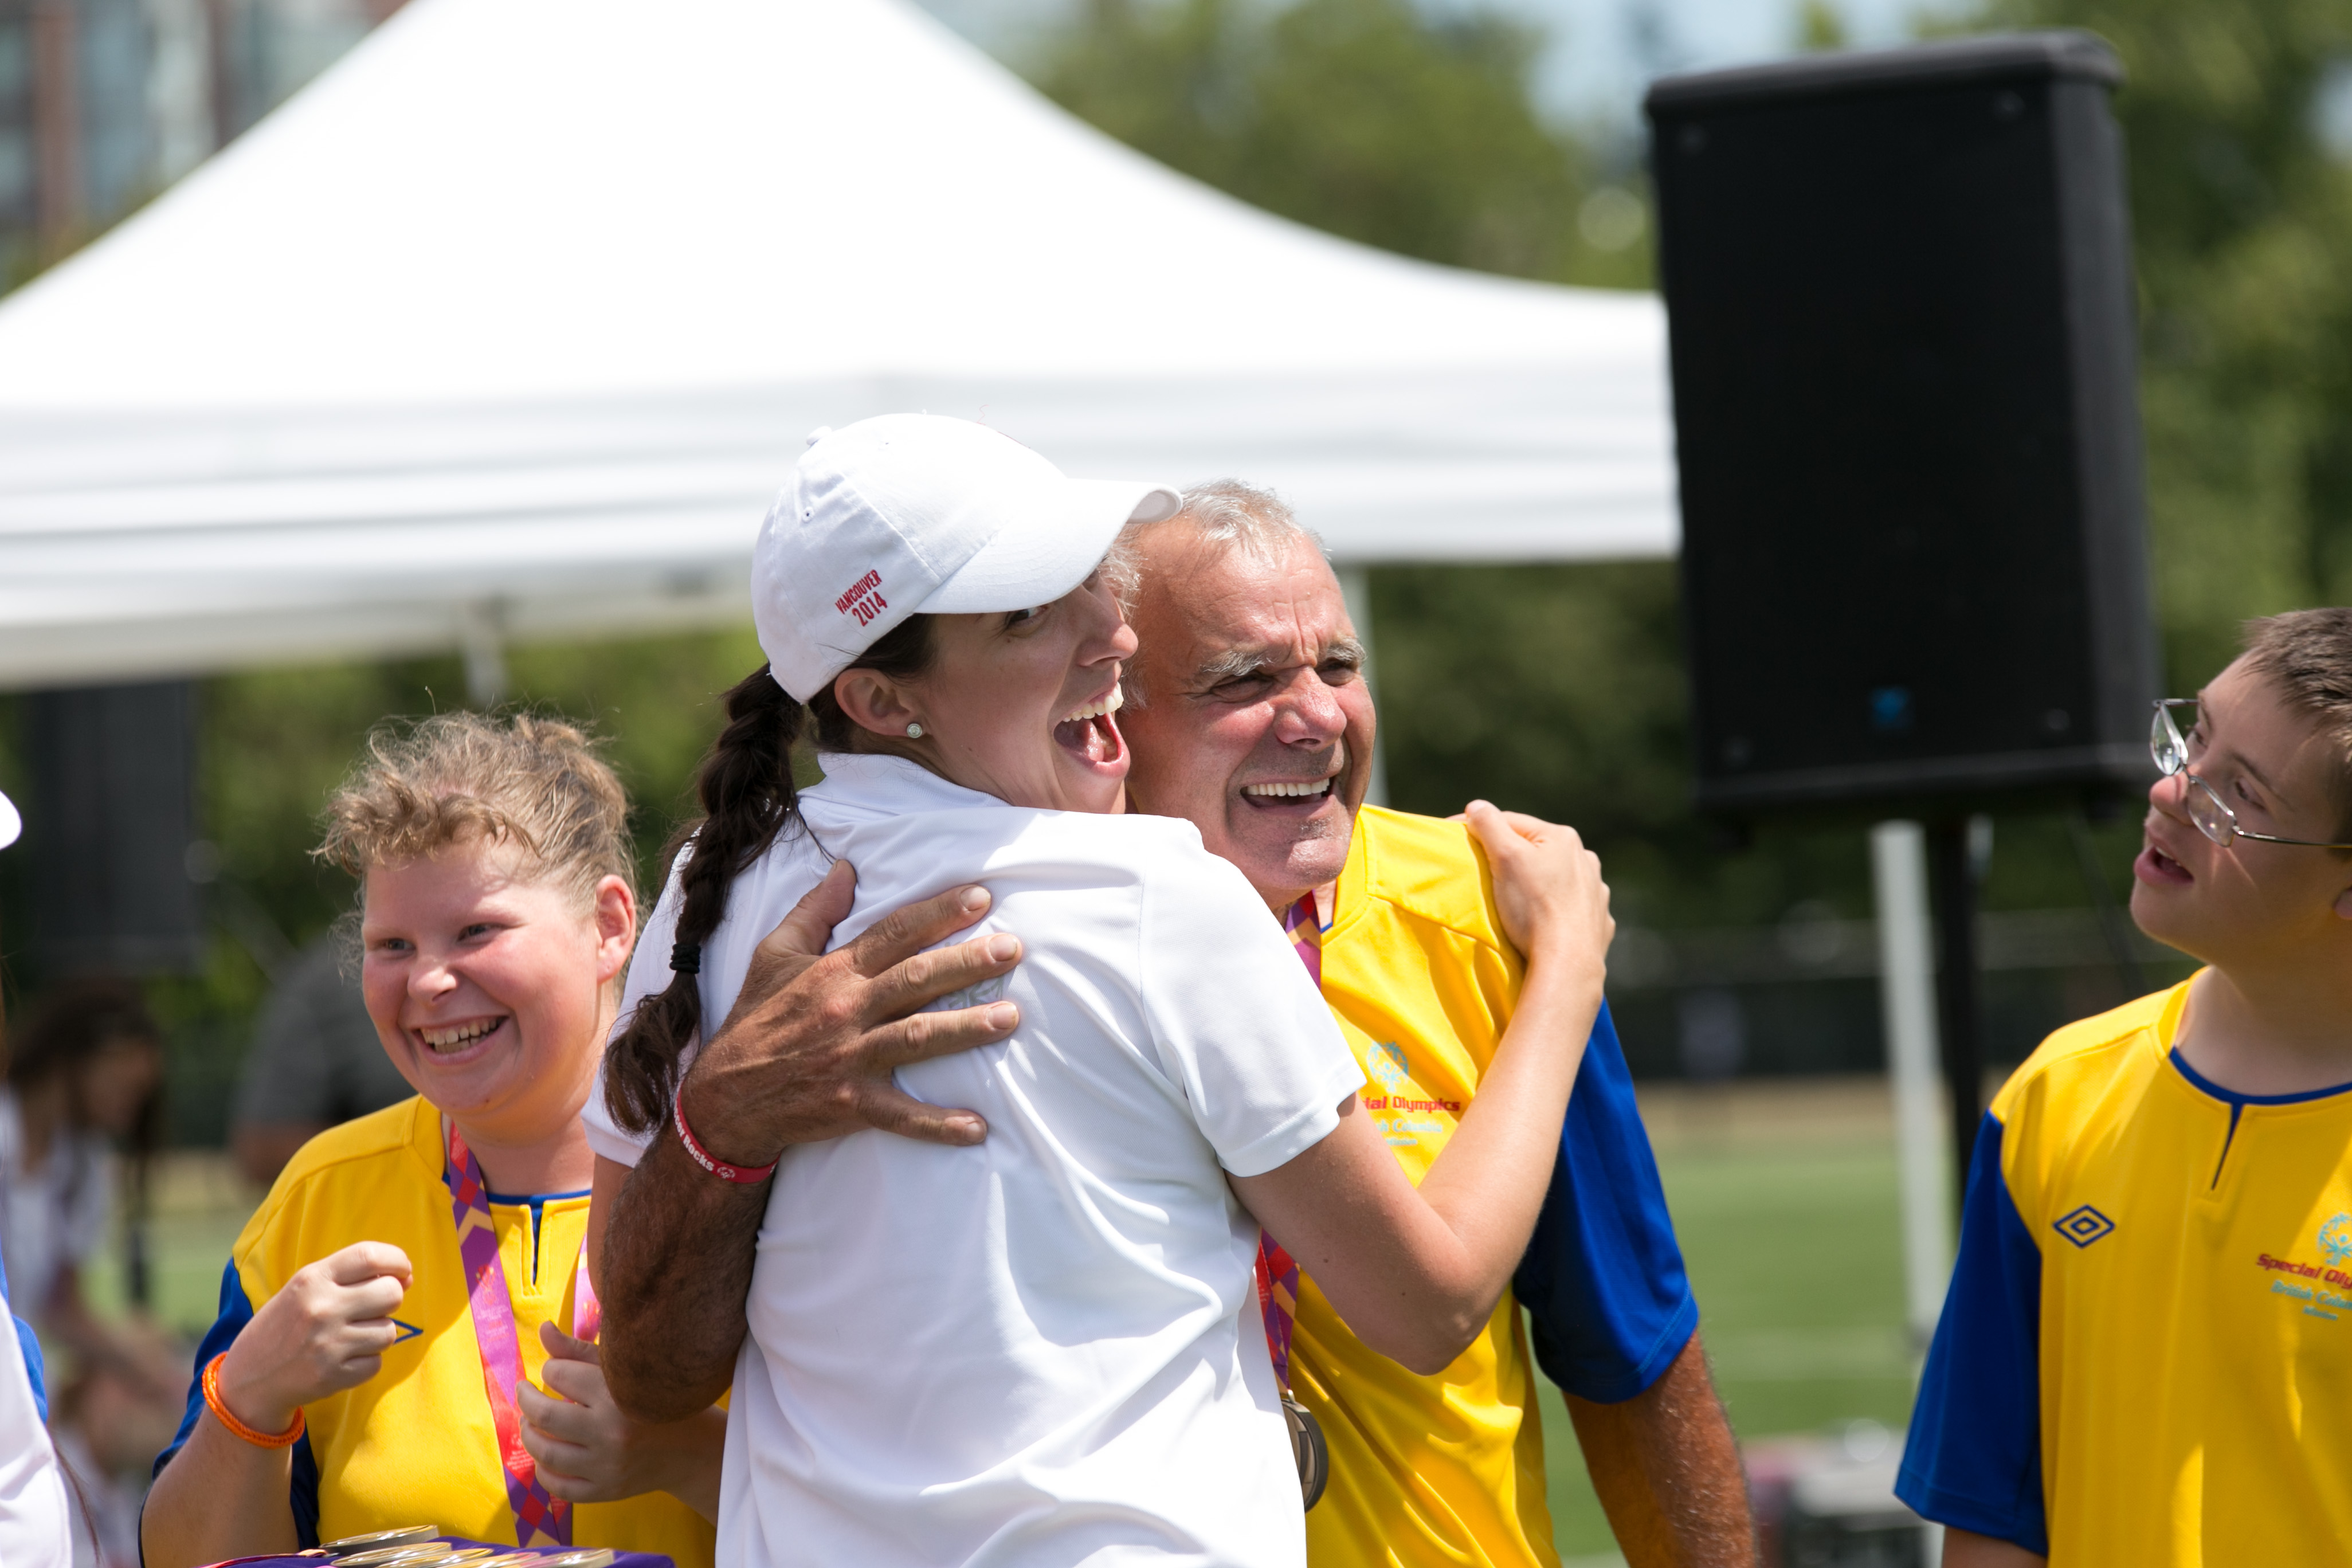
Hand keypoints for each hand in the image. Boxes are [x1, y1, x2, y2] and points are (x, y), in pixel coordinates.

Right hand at [216, 1242, 411, 1432]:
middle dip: (391, 1299)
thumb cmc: (285, 1325)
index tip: (403, 1271)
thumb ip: (350, 1276)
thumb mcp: (305, 1287)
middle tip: (372, 1308)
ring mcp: (328, 1345)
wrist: (249, 1378)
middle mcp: (321, 1309)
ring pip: (389, 1331)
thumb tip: (405, 1278)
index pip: (370, 1256)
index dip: (397, 1260)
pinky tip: (343, 1358)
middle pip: (391, 1294)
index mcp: (312, 1280)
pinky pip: (377, 1362)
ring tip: (351, 1336)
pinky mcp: (334, 1376)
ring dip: (378, 1333)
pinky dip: (367, 1361)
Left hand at [517, 1322, 720, 1509]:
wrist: (692, 1448)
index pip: (559, 1374)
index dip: (552, 1368)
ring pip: (545, 1453)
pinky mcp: (606, 1491)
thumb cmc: (655, 1398)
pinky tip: (545, 1456)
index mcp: (617, 1393)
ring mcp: (607, 1465)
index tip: (556, 1370)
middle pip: (544, 1416)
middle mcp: (611, 1431)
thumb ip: (579, 1350)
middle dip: (526, 1399)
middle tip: (525, 1391)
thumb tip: (543, 1329)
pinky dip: (542, 1471)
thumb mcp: (624, 1369)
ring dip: (527, 1434)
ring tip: (530, 1422)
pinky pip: (558, 1486)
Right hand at [677, 859, 1025, 1165]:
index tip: (982, 898)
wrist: (724, 1098)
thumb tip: (846, 867)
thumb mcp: (773, 956)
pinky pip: (900, 1116)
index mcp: (833, 971)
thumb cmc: (756, 1020)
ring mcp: (850, 1059)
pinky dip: (938, 1124)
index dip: (937, 913)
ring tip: (1011, 1018)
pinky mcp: (851, 1104)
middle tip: (1013, 949)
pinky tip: (978, 1128)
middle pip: (915, 980)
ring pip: (916, 1038)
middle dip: (966, 963)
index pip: (893, 933)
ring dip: (966, 1029)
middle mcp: (846, 1010)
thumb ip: (813, 911)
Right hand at [1459, 801, 1612, 972]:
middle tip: (1485, 874)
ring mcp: (1597, 892)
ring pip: (1557, 879)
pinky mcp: (1598, 922)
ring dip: (1538, 884)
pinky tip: (1546, 922)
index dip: (1479, 828)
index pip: (1511, 823)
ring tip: (1517, 902)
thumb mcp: (1504, 857)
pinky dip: (1557, 910)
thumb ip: (1489, 825)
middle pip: (1536, 851)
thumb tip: (1477, 807)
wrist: (1568, 961)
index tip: (1454, 838)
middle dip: (1511, 858)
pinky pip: (1572, 909)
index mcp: (1563, 838)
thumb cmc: (1533, 907)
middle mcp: (1586, 860)